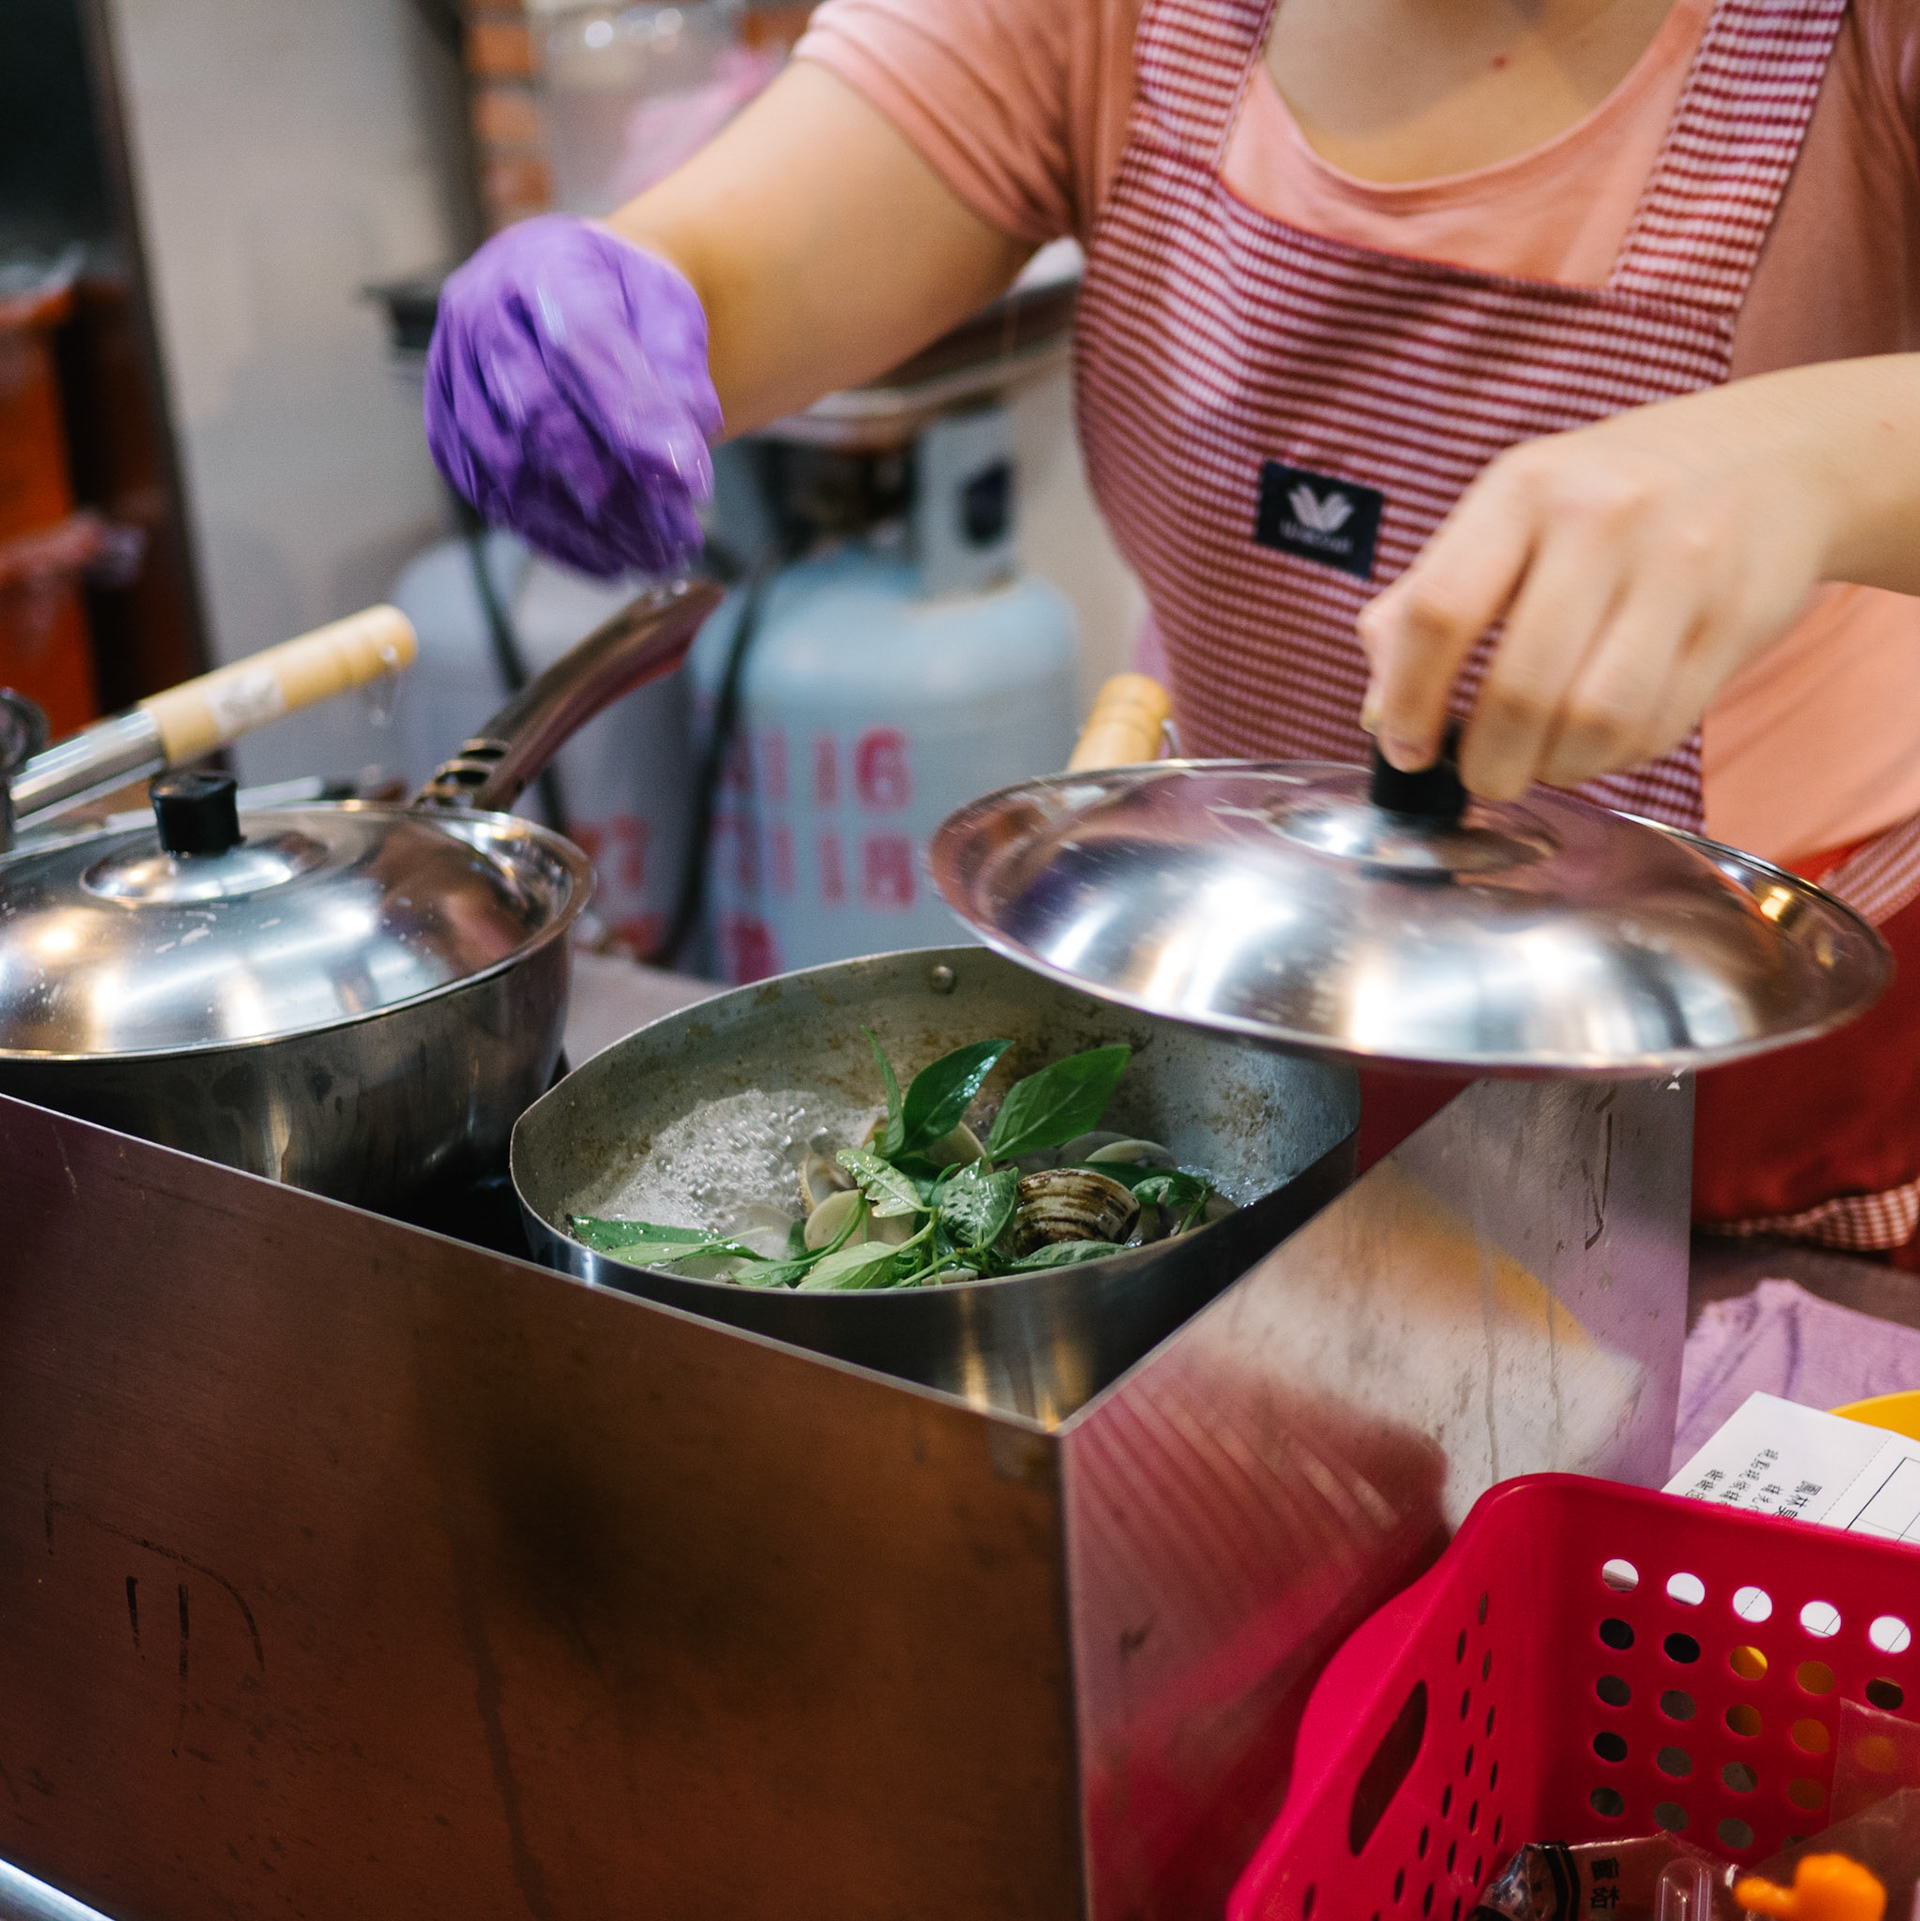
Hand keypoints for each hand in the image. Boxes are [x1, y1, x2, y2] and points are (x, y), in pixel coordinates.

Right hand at [426, 215, 722, 578]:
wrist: (567, 290)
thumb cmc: (627, 302)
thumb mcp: (671, 311)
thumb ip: (682, 374)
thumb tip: (681, 461)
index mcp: (542, 268)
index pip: (583, 346)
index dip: (633, 421)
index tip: (688, 483)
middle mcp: (480, 318)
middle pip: (536, 415)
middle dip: (613, 490)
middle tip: (677, 539)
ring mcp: (453, 377)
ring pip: (508, 469)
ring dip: (585, 527)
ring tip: (653, 558)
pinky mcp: (448, 432)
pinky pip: (491, 497)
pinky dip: (553, 539)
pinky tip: (609, 562)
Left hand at [1356, 374, 1848, 799]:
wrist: (1777, 454)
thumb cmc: (1612, 495)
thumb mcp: (1511, 510)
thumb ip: (1427, 601)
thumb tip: (1379, 714)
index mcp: (1523, 489)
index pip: (1439, 613)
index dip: (1410, 703)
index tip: (1406, 749)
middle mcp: (1602, 519)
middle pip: (1519, 690)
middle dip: (1486, 763)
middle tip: (1480, 777)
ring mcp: (1678, 568)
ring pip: (1592, 723)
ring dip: (1553, 769)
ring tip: (1540, 761)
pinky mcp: (1734, 619)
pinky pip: (1655, 728)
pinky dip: (1612, 758)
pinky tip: (1599, 739)